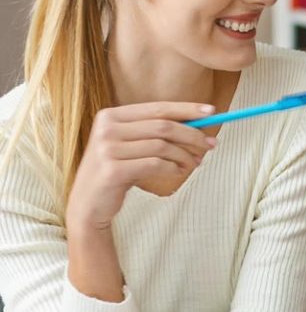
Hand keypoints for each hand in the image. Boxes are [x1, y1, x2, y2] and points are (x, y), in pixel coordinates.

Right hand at [66, 102, 216, 229]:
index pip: (157, 108)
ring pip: (162, 146)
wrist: (88, 204)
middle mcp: (106, 129)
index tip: (211, 111)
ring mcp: (107, 149)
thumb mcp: (131, 146)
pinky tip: (178, 172)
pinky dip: (173, 168)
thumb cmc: (117, 171)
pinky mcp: (112, 170)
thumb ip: (155, 132)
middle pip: (163, 126)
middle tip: (211, 144)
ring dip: (185, 155)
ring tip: (194, 163)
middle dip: (193, 135)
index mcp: (110, 116)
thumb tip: (200, 125)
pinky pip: (155, 165)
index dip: (186, 109)